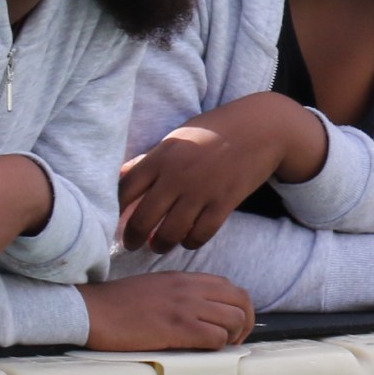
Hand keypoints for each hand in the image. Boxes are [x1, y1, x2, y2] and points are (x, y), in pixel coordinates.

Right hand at [81, 271, 255, 349]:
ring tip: (218, 349)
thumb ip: (182, 293)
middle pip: (241, 302)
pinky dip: (216, 349)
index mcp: (186, 279)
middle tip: (233, 341)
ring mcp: (185, 307)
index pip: (232, 289)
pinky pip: (216, 338)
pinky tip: (202, 353)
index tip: (232, 327)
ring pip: (234, 320)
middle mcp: (190, 289)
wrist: (91, 310)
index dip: (240, 310)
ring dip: (232, 339)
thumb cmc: (118, 304)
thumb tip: (205, 313)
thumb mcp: (156, 287)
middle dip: (245, 325)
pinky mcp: (176, 328)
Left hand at [118, 94, 327, 252]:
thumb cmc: (215, 130)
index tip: (112, 220)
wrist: (261, 128)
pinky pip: (200, 234)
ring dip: (160, 245)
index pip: (124, 191)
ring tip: (158, 246)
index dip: (114, 211)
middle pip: (142, 219)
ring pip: (169, 233)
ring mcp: (201, 192)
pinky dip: (191, 242)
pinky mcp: (224, 203)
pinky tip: (188, 240)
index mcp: (161, 157)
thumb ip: (150, 159)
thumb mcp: (177, 138)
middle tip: (131, 244)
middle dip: (132, 238)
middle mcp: (176, 176)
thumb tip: (122, 176)